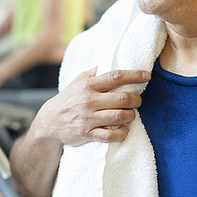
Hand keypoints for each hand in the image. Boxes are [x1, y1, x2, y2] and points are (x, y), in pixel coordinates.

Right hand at [36, 67, 150, 146]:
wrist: (49, 122)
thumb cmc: (69, 98)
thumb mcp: (78, 81)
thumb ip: (95, 72)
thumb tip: (112, 61)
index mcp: (88, 85)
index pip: (116, 77)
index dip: (134, 75)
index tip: (147, 76)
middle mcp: (89, 101)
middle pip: (122, 98)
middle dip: (136, 100)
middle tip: (138, 101)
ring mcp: (88, 118)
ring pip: (119, 116)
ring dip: (131, 115)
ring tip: (132, 114)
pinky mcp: (87, 134)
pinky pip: (109, 136)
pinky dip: (121, 133)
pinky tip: (125, 129)